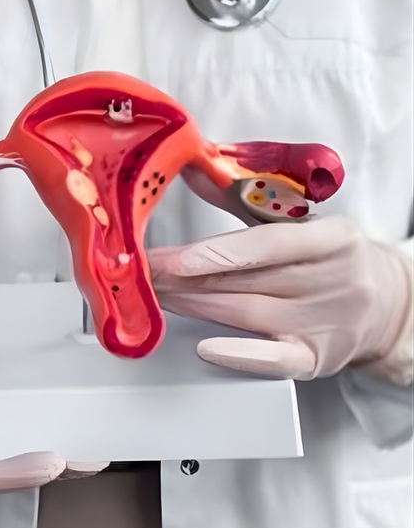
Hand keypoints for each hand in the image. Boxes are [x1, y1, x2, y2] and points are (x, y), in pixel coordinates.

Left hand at [148, 215, 413, 379]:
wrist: (387, 302)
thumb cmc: (329, 258)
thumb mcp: (299, 221)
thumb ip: (243, 198)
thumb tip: (193, 167)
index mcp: (333, 237)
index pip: (268, 244)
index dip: (215, 252)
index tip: (171, 258)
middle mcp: (335, 280)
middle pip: (245, 281)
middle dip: (183, 277)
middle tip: (140, 273)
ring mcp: (327, 322)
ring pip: (246, 314)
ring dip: (192, 305)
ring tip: (153, 295)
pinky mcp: (318, 358)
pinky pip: (274, 359)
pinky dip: (238, 355)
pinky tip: (207, 348)